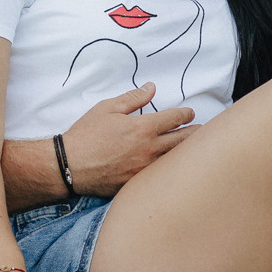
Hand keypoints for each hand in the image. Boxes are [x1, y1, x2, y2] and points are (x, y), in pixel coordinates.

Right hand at [60, 83, 194, 192]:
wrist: (69, 166)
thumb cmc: (86, 134)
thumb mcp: (107, 108)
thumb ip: (133, 97)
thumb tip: (151, 88)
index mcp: (143, 128)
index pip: (174, 119)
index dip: (186, 114)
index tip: (189, 113)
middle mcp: (149, 150)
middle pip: (183, 141)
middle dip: (195, 133)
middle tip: (202, 130)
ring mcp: (145, 169)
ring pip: (175, 160)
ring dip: (186, 153)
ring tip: (194, 148)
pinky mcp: (137, 183)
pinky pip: (160, 175)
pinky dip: (170, 169)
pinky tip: (173, 167)